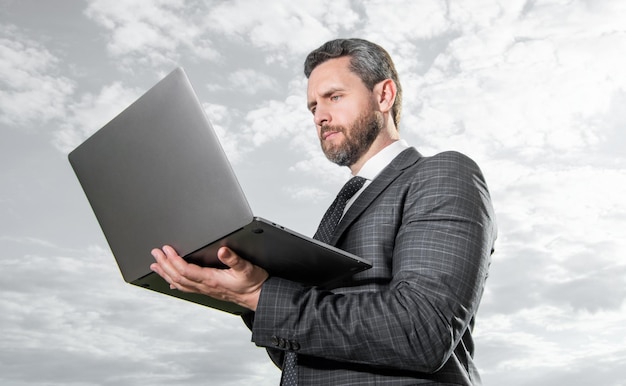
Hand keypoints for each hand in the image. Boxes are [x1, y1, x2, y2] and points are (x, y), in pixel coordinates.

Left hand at [150, 245, 267, 310]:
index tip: (166, 250)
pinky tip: (171, 282)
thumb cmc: (254, 283)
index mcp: (212, 279)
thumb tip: (223, 251)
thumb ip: (234, 259)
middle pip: (178, 277)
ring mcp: (206, 290)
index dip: (174, 260)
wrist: (259, 297)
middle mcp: (206, 286)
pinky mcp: (209, 290)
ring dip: (166, 274)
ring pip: (180, 283)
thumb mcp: (247, 267)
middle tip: (155, 253)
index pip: (186, 270)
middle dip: (165, 265)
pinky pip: (187, 288)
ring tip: (156, 265)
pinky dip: (175, 283)